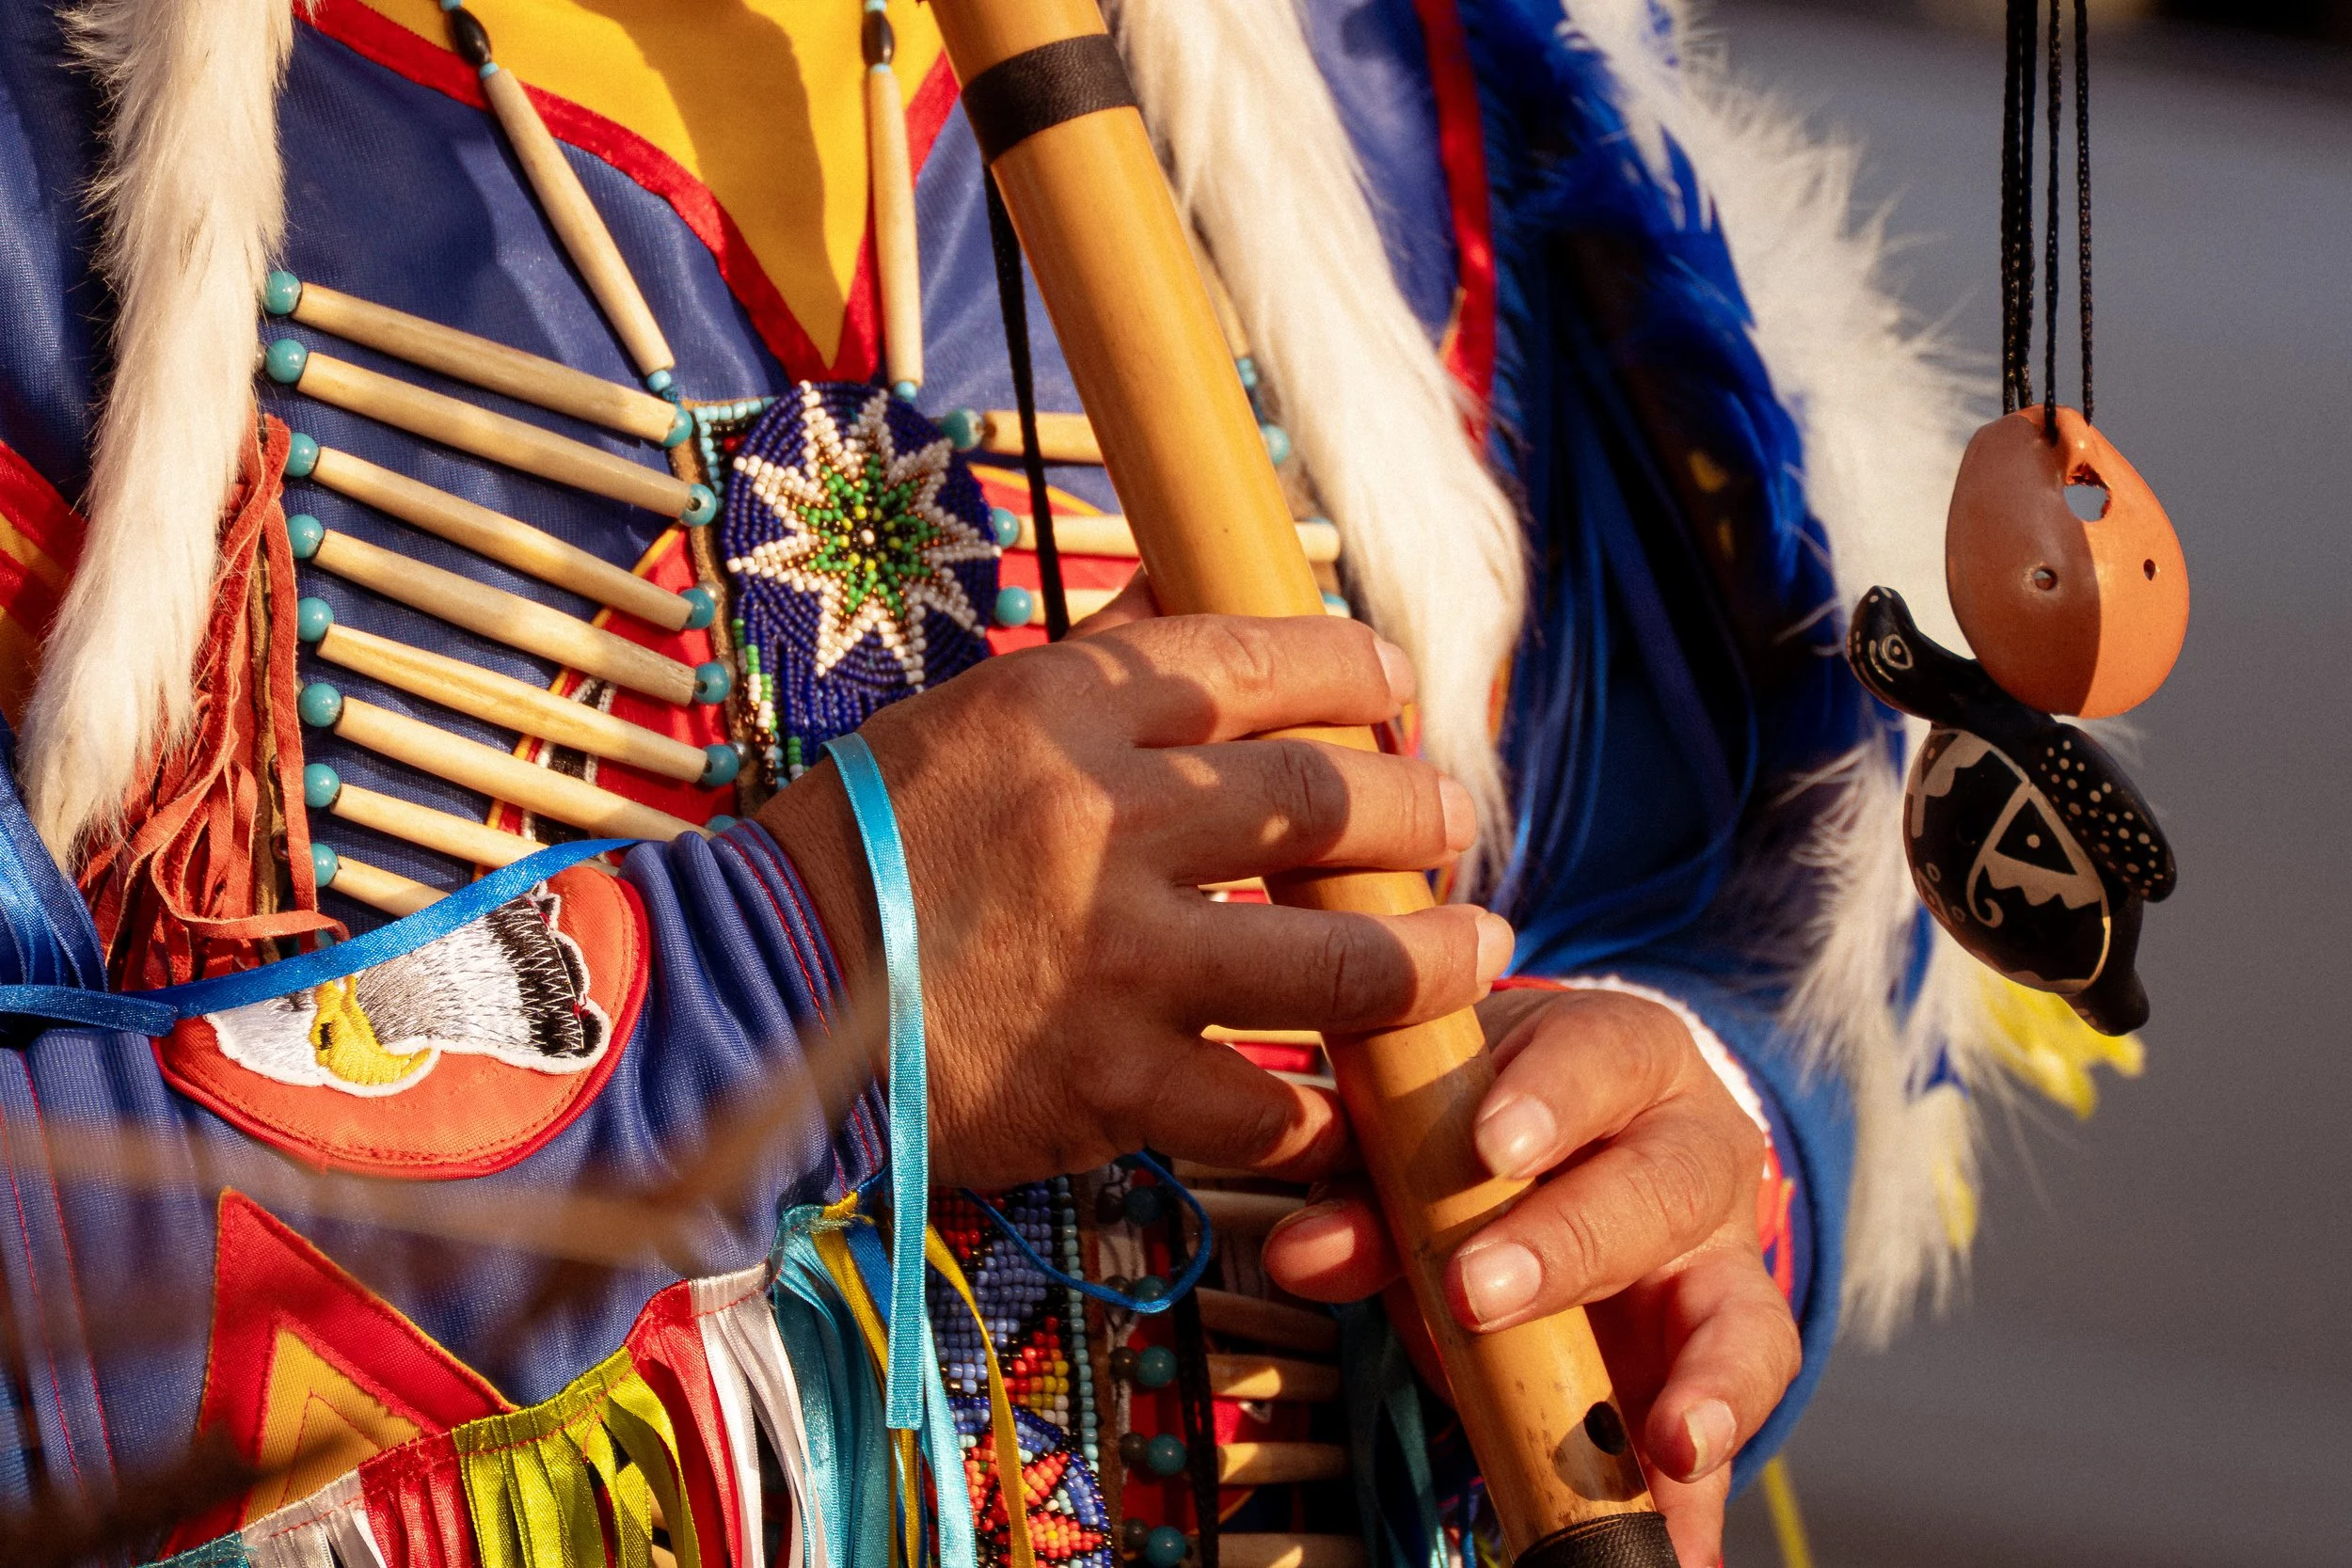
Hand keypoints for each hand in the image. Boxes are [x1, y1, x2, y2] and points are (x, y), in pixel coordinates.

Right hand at [759, 587, 1512, 1189]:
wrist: (752, 993)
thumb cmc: (855, 845)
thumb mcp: (963, 717)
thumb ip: (1092, 672)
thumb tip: (1186, 603)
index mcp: (1061, 710)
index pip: (1255, 657)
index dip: (1357, 670)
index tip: (1405, 690)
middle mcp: (1103, 821)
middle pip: (1325, 801)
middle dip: (1421, 813)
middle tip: (1459, 821)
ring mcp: (1116, 961)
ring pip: (1337, 963)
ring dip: (1429, 961)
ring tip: (1479, 949)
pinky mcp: (1109, 1086)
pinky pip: (1267, 1109)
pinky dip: (1323, 1112)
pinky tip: (1356, 1102)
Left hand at [1261, 988, 1798, 1567]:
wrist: (1585, 1143)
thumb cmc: (1496, 1120)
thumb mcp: (1431, 1127)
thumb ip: (1366, 1180)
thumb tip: (1301, 1251)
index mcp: (1622, 1056)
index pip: (1597, 1055)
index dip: (1548, 1099)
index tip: (1490, 1144)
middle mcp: (1695, 1150)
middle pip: (1657, 1191)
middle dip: (1568, 1248)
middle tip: (1477, 1296)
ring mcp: (1726, 1261)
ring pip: (1740, 1315)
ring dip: (1700, 1388)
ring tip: (1671, 1449)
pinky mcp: (1732, 1357)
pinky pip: (1731, 1426)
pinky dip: (1702, 1494)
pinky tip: (1681, 1546)